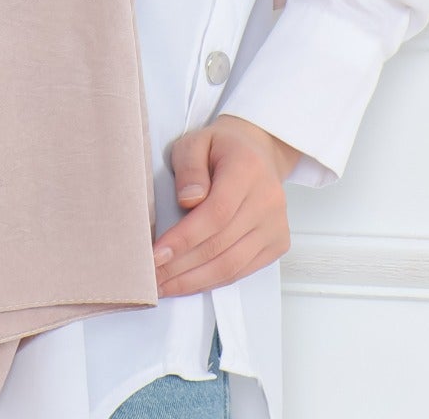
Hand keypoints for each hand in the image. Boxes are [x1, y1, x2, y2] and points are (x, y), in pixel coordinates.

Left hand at [151, 114, 300, 296]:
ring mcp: (276, 225)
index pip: (216, 213)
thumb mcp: (195, 142)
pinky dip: (213, 281)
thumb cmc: (221, 147)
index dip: (184, 238)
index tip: (156, 254)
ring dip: (195, 281)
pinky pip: (242, 270)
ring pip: (232, 264)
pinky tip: (189, 283)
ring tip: (165, 286)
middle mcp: (268, 200)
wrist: (256, 151)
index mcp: (247, 169)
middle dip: (182, 266)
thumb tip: (188, 200)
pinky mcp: (277, 243)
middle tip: (152, 277)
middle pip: (222, 244)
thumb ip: (189, 167)